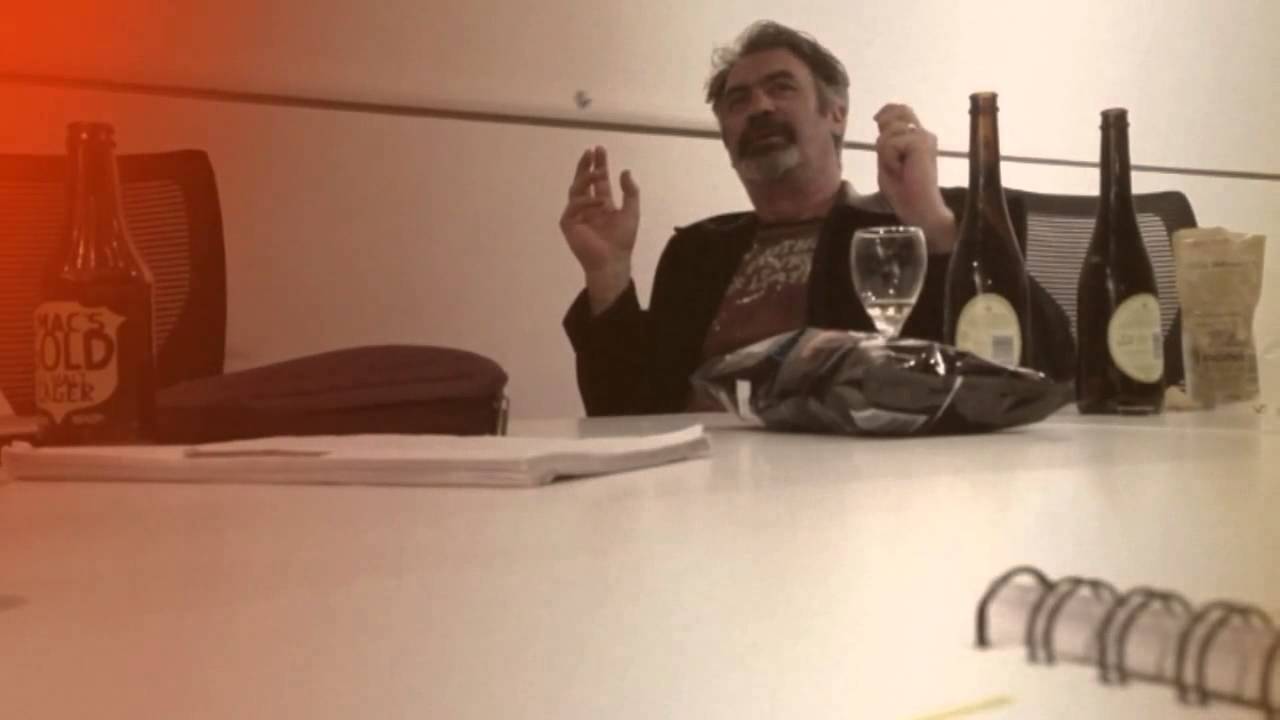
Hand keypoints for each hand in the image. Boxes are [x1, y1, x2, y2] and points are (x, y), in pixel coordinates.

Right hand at [559, 146, 640, 310]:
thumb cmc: (622, 239)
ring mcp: (576, 214)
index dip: (599, 164)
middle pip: (584, 181)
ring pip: (576, 190)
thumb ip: (630, 192)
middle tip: (591, 151)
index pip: (598, 181)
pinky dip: (586, 202)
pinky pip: (573, 207)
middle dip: (586, 165)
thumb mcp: (631, 212)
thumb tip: (625, 171)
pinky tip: (599, 203)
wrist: (613, 260)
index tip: (599, 149)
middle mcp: (587, 206)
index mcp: (601, 204)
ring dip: (586, 178)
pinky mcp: (568, 224)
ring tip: (599, 172)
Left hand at [874, 104, 954, 251]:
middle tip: (893, 161)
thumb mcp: (888, 160)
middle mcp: (923, 133)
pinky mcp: (921, 142)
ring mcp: (924, 136)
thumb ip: (886, 140)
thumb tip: (879, 118)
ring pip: (889, 132)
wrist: (918, 208)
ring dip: (885, 154)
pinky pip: (890, 144)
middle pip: (896, 113)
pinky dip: (889, 160)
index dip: (887, 111)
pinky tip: (902, 171)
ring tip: (898, 169)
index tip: (876, 119)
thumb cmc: (903, 190)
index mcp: (916, 137)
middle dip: (885, 135)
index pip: (902, 110)